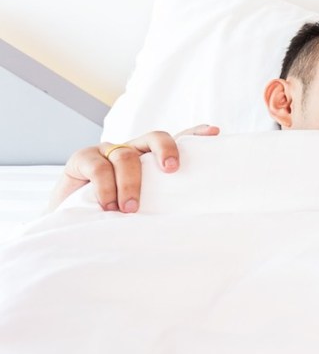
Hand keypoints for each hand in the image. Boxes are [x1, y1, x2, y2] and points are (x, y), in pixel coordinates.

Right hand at [48, 124, 219, 212]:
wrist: (70, 220)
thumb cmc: (114, 215)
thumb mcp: (143, 206)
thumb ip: (162, 202)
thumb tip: (192, 220)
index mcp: (150, 159)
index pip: (176, 140)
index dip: (194, 134)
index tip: (214, 133)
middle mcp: (132, 150)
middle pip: (154, 138)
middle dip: (166, 151)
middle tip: (172, 170)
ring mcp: (108, 152)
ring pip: (126, 157)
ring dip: (130, 183)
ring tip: (129, 209)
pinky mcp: (83, 158)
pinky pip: (98, 167)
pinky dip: (105, 187)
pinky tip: (107, 205)